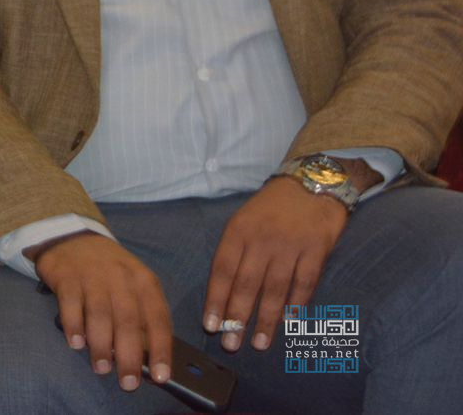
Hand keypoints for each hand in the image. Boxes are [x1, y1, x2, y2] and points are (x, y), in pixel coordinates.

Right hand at [33, 232, 171, 391]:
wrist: (72, 237)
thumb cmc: (109, 271)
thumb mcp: (133, 285)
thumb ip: (141, 316)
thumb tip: (147, 359)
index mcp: (144, 281)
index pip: (158, 318)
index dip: (161, 349)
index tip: (162, 376)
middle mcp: (121, 277)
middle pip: (129, 321)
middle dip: (130, 356)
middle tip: (128, 382)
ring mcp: (92, 276)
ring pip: (100, 315)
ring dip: (101, 346)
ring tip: (102, 368)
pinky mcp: (66, 276)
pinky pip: (70, 304)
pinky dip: (74, 326)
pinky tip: (76, 344)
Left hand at [202, 176, 349, 352]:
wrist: (311, 183)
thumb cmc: (271, 207)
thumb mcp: (243, 220)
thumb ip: (234, 252)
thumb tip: (221, 293)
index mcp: (238, 231)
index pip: (222, 270)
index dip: (216, 299)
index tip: (210, 325)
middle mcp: (262, 239)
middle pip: (246, 284)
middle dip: (237, 317)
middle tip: (231, 344)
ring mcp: (290, 245)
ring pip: (275, 288)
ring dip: (266, 319)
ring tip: (259, 343)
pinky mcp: (317, 250)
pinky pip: (304, 283)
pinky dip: (296, 304)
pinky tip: (289, 322)